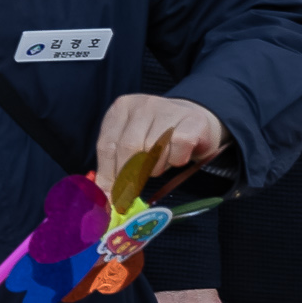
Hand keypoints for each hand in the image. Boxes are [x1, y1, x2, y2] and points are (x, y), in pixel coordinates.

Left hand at [94, 95, 226, 196]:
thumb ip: (116, 166)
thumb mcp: (131, 146)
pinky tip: (178, 155)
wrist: (195, 121)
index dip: (108, 175)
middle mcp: (143, 105)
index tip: (111, 196)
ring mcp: (168, 110)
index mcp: (121, 108)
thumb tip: (106, 197)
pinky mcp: (192, 121)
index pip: (107, 146)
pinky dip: (176, 161)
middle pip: (128, 148)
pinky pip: (177, 150)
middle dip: (130, 176)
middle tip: (134, 191)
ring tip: (160, 163)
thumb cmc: (158, 137)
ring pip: (153, 150)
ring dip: (156, 168)